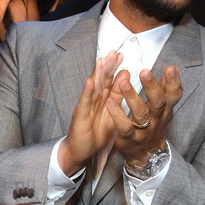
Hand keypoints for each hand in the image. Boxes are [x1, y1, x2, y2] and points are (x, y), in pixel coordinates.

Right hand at [58, 51, 123, 175]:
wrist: (80, 151)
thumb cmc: (95, 133)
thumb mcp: (111, 113)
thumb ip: (116, 96)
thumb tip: (125, 78)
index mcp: (102, 100)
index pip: (108, 80)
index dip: (114, 68)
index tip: (121, 55)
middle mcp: (93, 100)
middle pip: (100, 80)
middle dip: (107, 66)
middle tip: (114, 52)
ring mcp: (85, 107)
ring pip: (92, 88)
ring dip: (96, 74)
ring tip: (102, 60)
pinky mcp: (80, 117)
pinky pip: (84, 103)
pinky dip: (87, 92)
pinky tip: (90, 82)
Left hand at [106, 65, 182, 165]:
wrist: (147, 154)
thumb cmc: (154, 125)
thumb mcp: (163, 108)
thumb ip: (166, 89)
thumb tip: (172, 68)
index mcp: (164, 109)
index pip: (173, 95)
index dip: (174, 83)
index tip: (171, 68)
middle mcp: (157, 119)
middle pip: (158, 102)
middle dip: (152, 86)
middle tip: (145, 72)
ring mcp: (144, 129)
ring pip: (141, 114)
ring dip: (132, 97)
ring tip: (123, 83)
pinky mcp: (130, 138)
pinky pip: (124, 126)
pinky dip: (117, 114)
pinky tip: (110, 102)